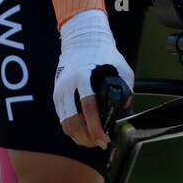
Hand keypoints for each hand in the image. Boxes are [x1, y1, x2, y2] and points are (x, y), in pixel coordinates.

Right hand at [53, 10, 133, 148]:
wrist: (82, 39)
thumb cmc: (104, 53)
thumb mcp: (122, 67)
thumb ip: (125, 88)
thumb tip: (124, 108)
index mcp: (84, 77)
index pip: (88, 108)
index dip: (96, 127)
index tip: (104, 139)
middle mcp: (68, 85)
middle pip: (72, 121)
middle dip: (87, 138)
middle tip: (100, 143)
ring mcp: (60, 90)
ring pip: (65, 123)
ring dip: (79, 137)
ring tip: (93, 140)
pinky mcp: (56, 93)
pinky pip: (62, 118)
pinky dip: (72, 128)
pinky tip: (84, 132)